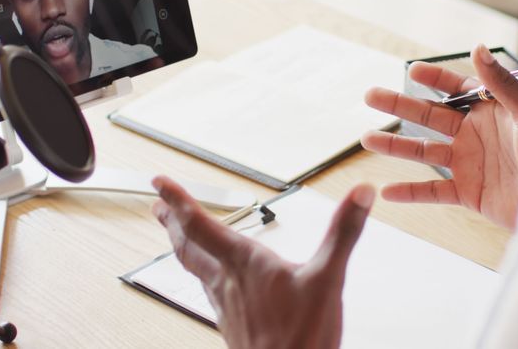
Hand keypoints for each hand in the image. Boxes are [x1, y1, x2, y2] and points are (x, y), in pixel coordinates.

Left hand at [151, 176, 374, 348]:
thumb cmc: (302, 339)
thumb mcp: (329, 278)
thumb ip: (343, 233)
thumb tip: (359, 196)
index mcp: (245, 263)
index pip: (200, 224)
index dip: (177, 200)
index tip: (159, 183)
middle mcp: (227, 282)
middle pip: (188, 246)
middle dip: (171, 222)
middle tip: (158, 205)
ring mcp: (226, 305)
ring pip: (194, 268)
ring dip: (182, 246)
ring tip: (176, 234)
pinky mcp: (232, 323)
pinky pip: (208, 290)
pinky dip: (202, 273)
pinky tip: (212, 280)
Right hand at [361, 45, 517, 228]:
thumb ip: (501, 84)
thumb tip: (478, 47)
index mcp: (492, 111)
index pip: (457, 89)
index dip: (434, 80)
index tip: (412, 71)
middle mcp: (476, 134)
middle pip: (430, 117)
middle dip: (400, 106)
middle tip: (370, 95)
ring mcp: (470, 163)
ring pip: (424, 151)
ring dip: (395, 146)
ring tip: (366, 139)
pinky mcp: (468, 193)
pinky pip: (433, 191)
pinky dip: (410, 193)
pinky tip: (387, 192)